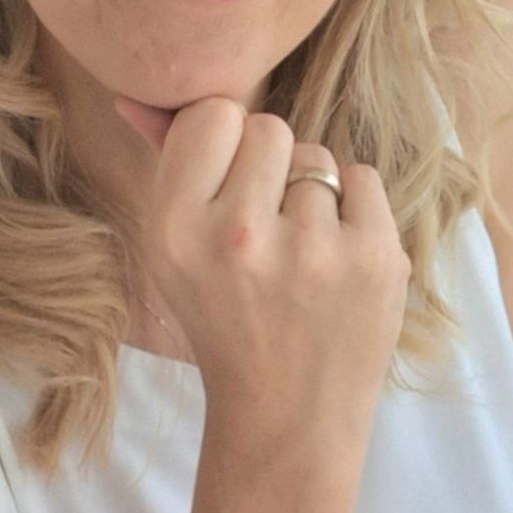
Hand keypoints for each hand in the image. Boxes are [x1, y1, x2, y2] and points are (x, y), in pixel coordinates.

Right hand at [112, 93, 412, 437]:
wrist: (288, 417)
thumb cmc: (225, 319)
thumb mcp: (174, 249)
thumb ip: (168, 162)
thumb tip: (137, 95)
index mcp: (176, 231)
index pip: (212, 115)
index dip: (223, 144)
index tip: (225, 187)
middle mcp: (238, 237)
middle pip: (269, 127)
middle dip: (269, 165)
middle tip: (263, 227)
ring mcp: (313, 250)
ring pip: (317, 156)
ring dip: (312, 193)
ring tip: (299, 252)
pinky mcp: (375, 259)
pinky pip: (364, 176)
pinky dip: (355, 208)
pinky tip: (336, 257)